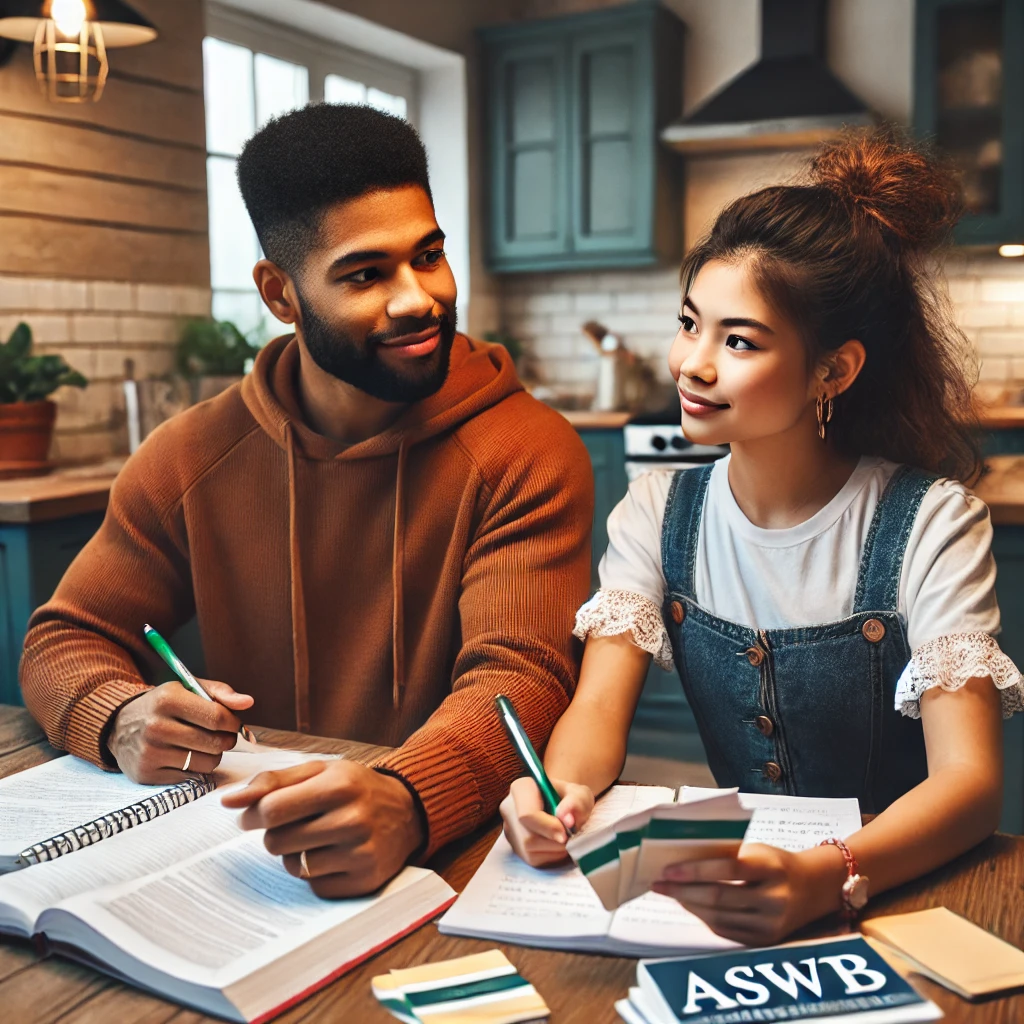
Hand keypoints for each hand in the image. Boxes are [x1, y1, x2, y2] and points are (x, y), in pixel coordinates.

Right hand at [107, 679, 253, 782]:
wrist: (119, 724)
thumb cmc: (164, 705)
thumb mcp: (189, 688)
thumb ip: (221, 693)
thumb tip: (248, 702)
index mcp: (168, 699)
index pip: (218, 717)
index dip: (233, 723)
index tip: (233, 724)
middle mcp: (156, 726)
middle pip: (215, 743)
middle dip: (226, 740)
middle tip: (221, 735)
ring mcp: (150, 752)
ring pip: (207, 763)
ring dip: (213, 755)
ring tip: (203, 744)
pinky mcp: (146, 773)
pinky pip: (190, 776)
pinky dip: (194, 768)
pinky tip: (184, 755)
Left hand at [221, 760, 423, 897]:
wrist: (407, 811)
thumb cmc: (355, 788)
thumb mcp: (319, 771)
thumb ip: (272, 781)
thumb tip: (228, 801)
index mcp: (339, 785)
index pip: (272, 809)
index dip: (252, 815)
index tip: (250, 817)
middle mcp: (353, 819)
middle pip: (277, 841)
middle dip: (275, 834)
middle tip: (295, 824)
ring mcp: (360, 853)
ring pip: (293, 866)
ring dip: (295, 854)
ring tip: (317, 837)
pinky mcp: (364, 881)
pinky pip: (314, 885)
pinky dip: (315, 872)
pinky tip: (333, 854)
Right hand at [499, 776, 594, 866]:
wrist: (561, 805)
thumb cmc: (569, 797)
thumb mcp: (578, 793)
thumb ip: (575, 802)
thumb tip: (567, 820)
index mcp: (521, 788)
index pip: (527, 814)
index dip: (547, 827)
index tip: (566, 833)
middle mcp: (509, 809)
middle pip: (528, 837)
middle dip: (553, 842)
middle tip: (571, 837)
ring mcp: (510, 829)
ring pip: (529, 850)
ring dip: (554, 850)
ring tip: (566, 838)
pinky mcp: (515, 846)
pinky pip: (532, 859)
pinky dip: (551, 856)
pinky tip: (558, 844)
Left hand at [651, 843, 847, 944]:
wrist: (815, 888)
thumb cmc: (776, 863)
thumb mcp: (757, 851)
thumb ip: (726, 857)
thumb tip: (683, 862)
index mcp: (771, 868)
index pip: (727, 869)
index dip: (694, 870)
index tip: (667, 870)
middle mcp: (774, 899)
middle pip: (719, 897)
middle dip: (683, 891)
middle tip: (659, 884)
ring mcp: (771, 923)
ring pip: (719, 918)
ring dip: (689, 906)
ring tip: (670, 894)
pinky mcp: (766, 940)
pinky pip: (727, 931)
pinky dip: (704, 918)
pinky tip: (690, 906)